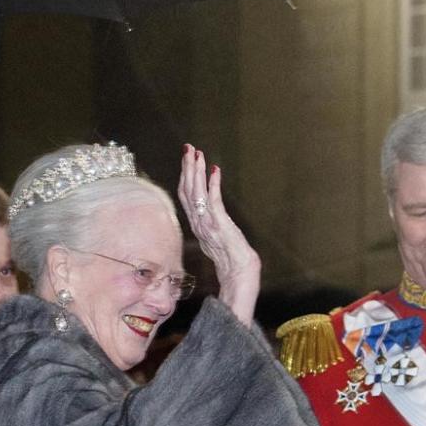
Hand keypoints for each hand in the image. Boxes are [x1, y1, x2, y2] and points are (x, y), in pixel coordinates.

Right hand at [177, 145, 260, 327]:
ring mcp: (207, 225)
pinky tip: (215, 171)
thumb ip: (211, 229)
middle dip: (187, 168)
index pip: (187, 197)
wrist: (240, 278)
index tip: (187, 159)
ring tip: (196, 153)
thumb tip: (210, 219)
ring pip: (196, 193)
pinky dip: (213, 185)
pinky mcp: (219, 226)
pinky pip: (214, 201)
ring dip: (196, 171)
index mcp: (198, 226)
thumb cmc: (232, 264)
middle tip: (188, 148)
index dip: (185, 177)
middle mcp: (199, 224)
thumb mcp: (218, 242)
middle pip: (187, 191)